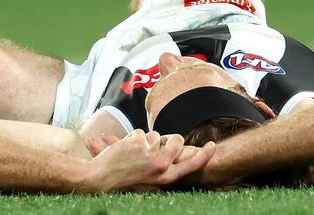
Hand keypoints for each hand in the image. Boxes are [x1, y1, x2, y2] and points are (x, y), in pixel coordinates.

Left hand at [82, 130, 214, 192]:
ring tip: (133, 153)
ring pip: (155, 135)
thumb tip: (171, 149)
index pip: (191, 165)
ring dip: (146, 140)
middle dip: (171, 137)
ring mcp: (150, 153)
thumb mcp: (149, 179)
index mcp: (165, 177)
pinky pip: (140, 132)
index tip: (213, 145)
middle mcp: (161, 166)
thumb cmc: (124, 180)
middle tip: (163, 142)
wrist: (100, 179)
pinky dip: (132, 137)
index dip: (204, 155)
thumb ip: (162, 167)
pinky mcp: (138, 142)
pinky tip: (125, 148)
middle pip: (176, 141)